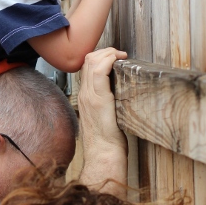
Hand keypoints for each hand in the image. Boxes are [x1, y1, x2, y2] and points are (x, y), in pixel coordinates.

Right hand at [78, 48, 126, 185]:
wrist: (103, 154)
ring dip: (108, 53)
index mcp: (85, 96)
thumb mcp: (104, 117)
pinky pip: (100, 72)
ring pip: (92, 62)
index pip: (86, 66)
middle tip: (119, 54)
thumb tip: (121, 97)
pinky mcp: (99, 100)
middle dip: (105, 51)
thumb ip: (107, 104)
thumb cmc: (106, 140)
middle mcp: (85, 94)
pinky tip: (119, 61)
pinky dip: (109, 60)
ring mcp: (90, 96)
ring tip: (120, 56)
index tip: (114, 57)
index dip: (100, 56)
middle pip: (88, 60)